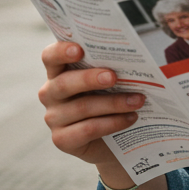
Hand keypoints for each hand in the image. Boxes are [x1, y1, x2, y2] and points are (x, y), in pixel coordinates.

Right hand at [38, 42, 144, 172]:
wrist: (112, 140)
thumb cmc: (109, 100)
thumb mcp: (109, 81)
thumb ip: (111, 67)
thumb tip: (136, 57)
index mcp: (59, 72)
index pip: (50, 57)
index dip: (61, 52)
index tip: (79, 49)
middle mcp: (50, 94)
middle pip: (64, 83)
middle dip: (89, 78)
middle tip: (113, 77)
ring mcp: (54, 118)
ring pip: (81, 107)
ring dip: (113, 103)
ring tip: (137, 100)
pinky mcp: (62, 140)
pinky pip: (88, 129)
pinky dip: (112, 123)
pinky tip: (130, 118)